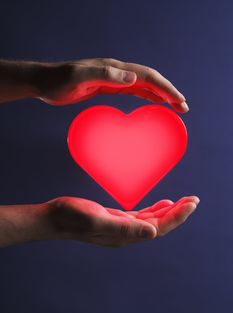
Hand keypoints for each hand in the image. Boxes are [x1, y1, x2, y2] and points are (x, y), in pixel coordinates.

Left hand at [35, 58, 188, 112]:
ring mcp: (113, 80)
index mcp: (115, 69)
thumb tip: (134, 79)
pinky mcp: (108, 87)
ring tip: (175, 107)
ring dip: (161, 95)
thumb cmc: (59, 81)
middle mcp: (118, 72)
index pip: (147, 77)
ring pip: (144, 86)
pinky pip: (133, 92)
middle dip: (169, 92)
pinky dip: (146, 97)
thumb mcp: (80, 77)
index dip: (165, 88)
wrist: (46, 83)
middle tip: (183, 108)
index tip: (179, 101)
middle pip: (150, 80)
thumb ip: (105, 74)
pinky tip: (152, 104)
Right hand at [46, 195, 199, 246]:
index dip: (176, 217)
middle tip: (193, 200)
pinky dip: (154, 209)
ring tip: (184, 201)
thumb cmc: (72, 217)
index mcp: (125, 236)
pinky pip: (141, 216)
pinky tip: (162, 203)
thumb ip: (124, 227)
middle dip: (177, 213)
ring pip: (152, 220)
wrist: (55, 217)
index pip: (158, 228)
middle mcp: (127, 234)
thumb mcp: (97, 220)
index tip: (190, 204)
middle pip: (159, 225)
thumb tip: (152, 232)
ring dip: (168, 211)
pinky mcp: (116, 219)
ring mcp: (122, 227)